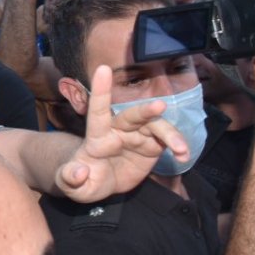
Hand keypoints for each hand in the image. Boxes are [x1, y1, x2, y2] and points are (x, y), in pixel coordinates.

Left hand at [56, 65, 188, 202]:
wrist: (101, 183)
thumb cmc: (84, 180)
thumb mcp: (71, 185)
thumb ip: (70, 178)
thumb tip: (78, 172)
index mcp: (97, 137)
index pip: (97, 111)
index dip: (100, 91)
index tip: (102, 69)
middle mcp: (118, 131)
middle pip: (132, 116)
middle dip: (145, 110)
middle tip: (159, 106)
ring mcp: (136, 136)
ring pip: (155, 126)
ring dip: (170, 134)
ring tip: (181, 149)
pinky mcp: (151, 146)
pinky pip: (167, 141)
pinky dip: (178, 146)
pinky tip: (183, 156)